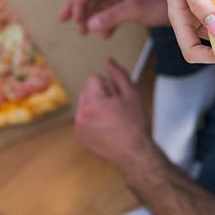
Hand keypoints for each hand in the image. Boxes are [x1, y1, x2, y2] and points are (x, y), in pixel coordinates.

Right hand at [59, 0, 169, 37]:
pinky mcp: (136, 4)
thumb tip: (89, 25)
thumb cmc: (162, 1)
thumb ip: (112, 17)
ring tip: (85, 32)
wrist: (187, 3)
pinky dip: (107, 22)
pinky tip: (106, 35)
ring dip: (92, 17)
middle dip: (80, 9)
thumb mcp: (135, 9)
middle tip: (69, 24)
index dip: (76, 1)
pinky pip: (114, 11)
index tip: (69, 18)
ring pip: (103, 4)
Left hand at [74, 59, 156, 174]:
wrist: (134, 153)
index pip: (93, 78)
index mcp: (92, 102)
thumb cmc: (135, 125)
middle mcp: (81, 114)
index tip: (117, 98)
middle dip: (100, 94)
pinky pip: (83, 116)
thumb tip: (109, 61)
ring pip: (85, 103)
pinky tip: (106, 126)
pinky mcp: (80, 135)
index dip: (108, 85)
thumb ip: (118, 74)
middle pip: (87, 90)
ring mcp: (79, 126)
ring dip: (96, 105)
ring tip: (112, 118)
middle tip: (116, 108)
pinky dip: (92, 118)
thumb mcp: (132, 94)